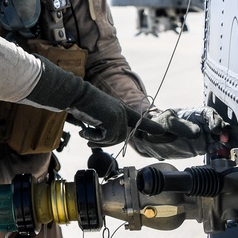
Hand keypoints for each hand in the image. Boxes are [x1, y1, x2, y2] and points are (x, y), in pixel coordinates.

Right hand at [28, 57, 165, 147]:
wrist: (75, 95)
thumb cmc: (83, 104)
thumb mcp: (99, 114)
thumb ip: (107, 124)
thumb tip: (109, 139)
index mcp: (121, 109)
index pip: (138, 119)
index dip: (150, 126)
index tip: (162, 130)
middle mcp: (122, 112)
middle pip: (120, 137)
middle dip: (104, 141)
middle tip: (89, 139)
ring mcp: (118, 116)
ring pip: (113, 139)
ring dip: (97, 140)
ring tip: (86, 133)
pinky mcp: (112, 120)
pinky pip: (105, 138)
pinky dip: (93, 137)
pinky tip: (85, 131)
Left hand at [132, 107, 227, 159]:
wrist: (150, 138)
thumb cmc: (158, 124)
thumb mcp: (166, 121)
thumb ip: (180, 126)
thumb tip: (198, 133)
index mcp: (193, 114)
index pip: (209, 113)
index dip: (215, 120)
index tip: (215, 128)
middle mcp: (200, 124)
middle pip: (217, 124)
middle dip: (222, 130)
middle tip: (222, 137)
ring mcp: (201, 136)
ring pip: (218, 136)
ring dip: (222, 140)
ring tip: (222, 145)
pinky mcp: (200, 147)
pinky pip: (212, 147)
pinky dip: (217, 149)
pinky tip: (216, 150)